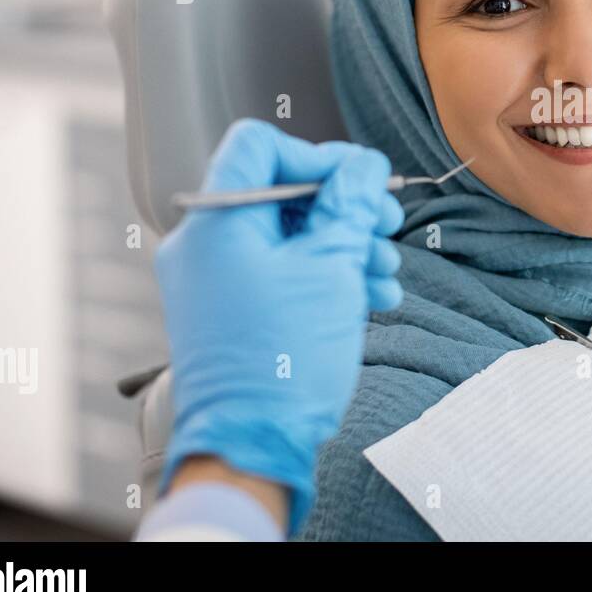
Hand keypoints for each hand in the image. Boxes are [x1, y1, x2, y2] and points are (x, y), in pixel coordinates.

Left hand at [154, 119, 403, 534]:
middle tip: (385, 223)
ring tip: (385, 270)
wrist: (252, 444)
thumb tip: (362, 165)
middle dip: (343, 207)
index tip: (357, 182)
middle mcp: (205, 245)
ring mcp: (217, 282)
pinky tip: (370, 293)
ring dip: (345, 245)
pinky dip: (325, 275)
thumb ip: (349, 204)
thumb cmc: (282, 358)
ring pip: (289, 237)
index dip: (316, 156)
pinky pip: (281, 273)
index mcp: (216, 222)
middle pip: (282, 194)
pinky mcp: (233, 313)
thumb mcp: (330, 267)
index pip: (259, 147)